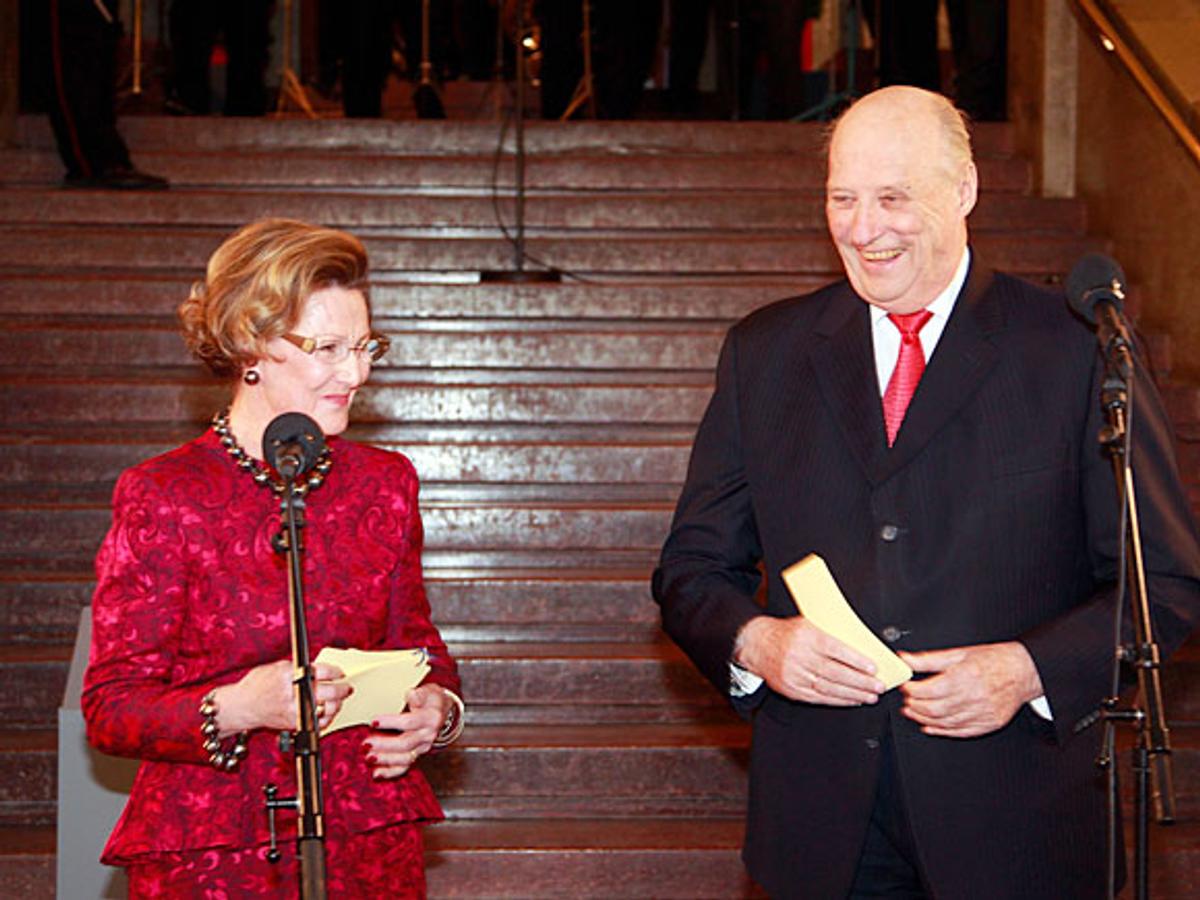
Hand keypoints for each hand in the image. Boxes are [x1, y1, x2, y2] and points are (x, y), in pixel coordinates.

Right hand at [215, 660, 351, 734]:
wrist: (242, 707)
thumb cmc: (258, 685)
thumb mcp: (276, 667)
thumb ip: (298, 668)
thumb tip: (320, 670)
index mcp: (288, 675)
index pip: (320, 671)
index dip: (335, 671)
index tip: (339, 672)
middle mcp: (292, 693)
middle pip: (328, 691)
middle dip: (342, 689)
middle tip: (347, 687)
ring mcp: (294, 711)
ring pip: (326, 709)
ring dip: (337, 704)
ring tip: (339, 699)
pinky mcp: (294, 725)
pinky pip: (318, 724)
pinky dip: (326, 719)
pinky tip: (328, 712)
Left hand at [363, 683, 451, 779]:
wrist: (441, 711)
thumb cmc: (430, 700)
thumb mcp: (428, 691)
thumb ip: (419, 694)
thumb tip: (411, 694)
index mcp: (430, 718)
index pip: (409, 722)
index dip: (391, 722)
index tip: (373, 721)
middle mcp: (428, 735)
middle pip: (406, 743)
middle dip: (384, 745)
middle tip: (366, 744)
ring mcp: (423, 747)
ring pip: (405, 758)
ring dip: (386, 760)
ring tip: (368, 758)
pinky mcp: (416, 755)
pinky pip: (404, 768)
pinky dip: (390, 772)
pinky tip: (376, 773)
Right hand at [735, 615, 883, 705]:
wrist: (757, 645)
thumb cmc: (787, 634)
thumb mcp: (808, 624)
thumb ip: (830, 634)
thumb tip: (859, 647)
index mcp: (806, 636)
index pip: (835, 649)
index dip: (856, 660)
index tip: (873, 667)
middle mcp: (800, 656)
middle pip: (835, 672)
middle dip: (860, 681)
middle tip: (878, 685)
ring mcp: (795, 675)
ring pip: (829, 687)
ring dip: (853, 694)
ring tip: (871, 696)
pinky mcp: (793, 690)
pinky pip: (819, 698)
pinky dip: (839, 700)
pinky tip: (853, 700)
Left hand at [898, 641, 1042, 737]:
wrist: (1022, 671)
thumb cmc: (993, 660)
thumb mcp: (958, 654)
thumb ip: (928, 659)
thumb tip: (905, 659)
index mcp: (965, 677)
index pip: (929, 690)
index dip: (912, 691)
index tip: (905, 687)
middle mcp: (973, 697)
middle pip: (934, 709)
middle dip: (915, 707)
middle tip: (907, 701)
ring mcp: (982, 713)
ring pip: (945, 722)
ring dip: (924, 720)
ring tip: (914, 713)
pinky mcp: (988, 724)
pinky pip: (960, 732)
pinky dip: (942, 731)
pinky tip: (930, 727)